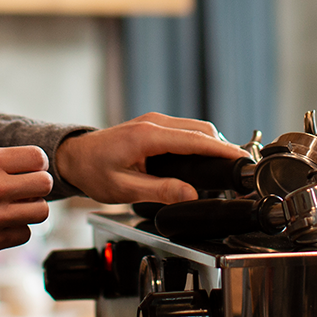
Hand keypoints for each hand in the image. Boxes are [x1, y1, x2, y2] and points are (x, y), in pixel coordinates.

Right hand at [0, 146, 52, 261]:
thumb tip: (8, 159)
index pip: (37, 157)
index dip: (35, 163)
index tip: (27, 169)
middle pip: (45, 184)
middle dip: (37, 186)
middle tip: (24, 190)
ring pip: (41, 212)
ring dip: (31, 209)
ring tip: (15, 209)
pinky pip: (24, 235)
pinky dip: (17, 231)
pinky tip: (1, 226)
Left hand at [55, 112, 249, 203]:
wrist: (74, 157)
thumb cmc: (94, 172)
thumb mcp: (124, 189)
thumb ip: (160, 191)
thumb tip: (190, 195)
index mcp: (147, 136)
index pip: (195, 140)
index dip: (223, 151)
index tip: (242, 160)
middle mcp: (153, 123)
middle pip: (202, 130)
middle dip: (224, 148)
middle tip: (240, 169)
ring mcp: (154, 121)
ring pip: (196, 128)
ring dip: (213, 144)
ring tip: (228, 166)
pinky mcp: (154, 125)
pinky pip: (186, 130)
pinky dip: (201, 142)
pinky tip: (207, 158)